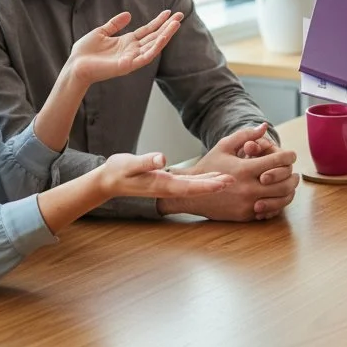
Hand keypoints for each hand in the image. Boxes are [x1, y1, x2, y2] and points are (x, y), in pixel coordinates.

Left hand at [67, 10, 181, 85]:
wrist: (75, 66)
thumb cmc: (85, 52)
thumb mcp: (101, 32)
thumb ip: (114, 24)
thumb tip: (128, 14)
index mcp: (127, 42)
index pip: (148, 31)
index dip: (159, 21)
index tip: (169, 12)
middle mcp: (132, 50)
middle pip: (155, 37)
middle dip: (168, 27)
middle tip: (181, 15)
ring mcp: (131, 58)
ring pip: (154, 46)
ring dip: (166, 35)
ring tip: (176, 24)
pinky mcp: (127, 66)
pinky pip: (145, 57)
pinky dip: (155, 48)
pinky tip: (163, 38)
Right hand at [97, 152, 233, 199]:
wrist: (109, 180)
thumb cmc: (118, 171)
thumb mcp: (129, 164)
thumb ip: (145, 162)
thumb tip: (161, 159)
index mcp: (163, 184)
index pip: (190, 187)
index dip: (208, 185)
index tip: (225, 182)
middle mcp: (170, 187)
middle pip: (197, 187)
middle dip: (217, 185)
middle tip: (237, 181)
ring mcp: (170, 185)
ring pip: (196, 185)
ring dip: (213, 182)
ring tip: (231, 178)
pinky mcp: (169, 181)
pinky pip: (191, 182)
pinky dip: (204, 180)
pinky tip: (216, 176)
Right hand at [160, 124, 299, 220]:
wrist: (192, 193)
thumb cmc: (210, 166)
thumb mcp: (224, 146)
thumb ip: (245, 135)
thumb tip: (264, 127)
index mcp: (244, 169)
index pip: (278, 161)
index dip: (289, 156)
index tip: (292, 155)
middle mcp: (248, 188)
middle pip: (284, 183)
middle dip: (293, 176)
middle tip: (295, 173)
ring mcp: (248, 204)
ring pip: (281, 199)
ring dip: (290, 191)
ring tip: (290, 184)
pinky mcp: (246, 215)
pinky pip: (271, 211)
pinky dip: (278, 203)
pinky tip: (277, 196)